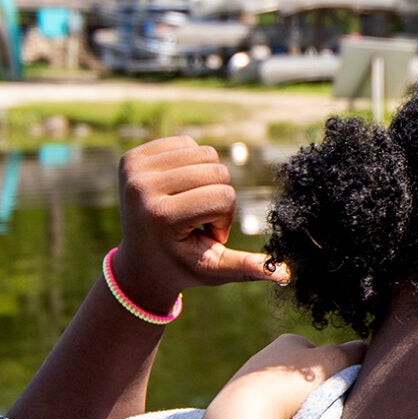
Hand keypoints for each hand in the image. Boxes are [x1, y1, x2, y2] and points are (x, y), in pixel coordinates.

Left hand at [113, 136, 284, 304]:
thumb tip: (285, 274)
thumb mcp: (215, 269)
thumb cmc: (182, 266)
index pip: (222, 197)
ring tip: (189, 206)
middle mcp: (141, 188)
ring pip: (205, 153)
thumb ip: (249, 267)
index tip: (202, 236)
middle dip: (217, 199)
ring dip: (207, 182)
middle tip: (197, 221)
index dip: (223, 219)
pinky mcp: (132, 157)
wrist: (139, 263)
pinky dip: (194, 165)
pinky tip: (180, 189)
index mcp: (161, 216)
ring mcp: (133, 169)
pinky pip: (186, 144)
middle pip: (217, 171)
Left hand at [208, 334, 367, 418]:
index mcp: (287, 342)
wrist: (245, 413)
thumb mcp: (334, 362)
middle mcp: (263, 358)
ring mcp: (246, 383)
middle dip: (307, 391)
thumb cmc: (293, 384)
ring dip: (289, 408)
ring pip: (278, 395)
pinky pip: (262, 413)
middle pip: (296, 376)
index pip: (316, 354)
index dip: (330, 370)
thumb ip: (353, 352)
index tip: (335, 388)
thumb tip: (363, 347)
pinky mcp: (235, 407)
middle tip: (319, 407)